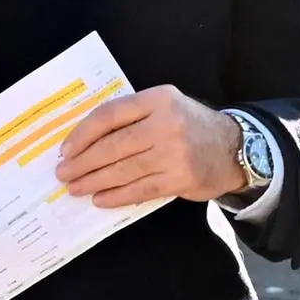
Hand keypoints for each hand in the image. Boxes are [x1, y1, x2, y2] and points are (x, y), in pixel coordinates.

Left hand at [53, 86, 246, 210]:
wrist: (235, 148)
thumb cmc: (191, 126)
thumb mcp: (165, 107)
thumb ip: (133, 117)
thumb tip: (86, 142)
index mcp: (157, 100)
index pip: (109, 115)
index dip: (82, 135)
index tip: (66, 150)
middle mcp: (166, 124)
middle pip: (113, 146)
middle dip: (83, 163)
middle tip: (63, 174)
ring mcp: (174, 153)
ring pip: (123, 170)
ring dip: (94, 181)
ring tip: (75, 188)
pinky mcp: (180, 179)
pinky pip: (140, 189)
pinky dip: (117, 196)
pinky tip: (101, 199)